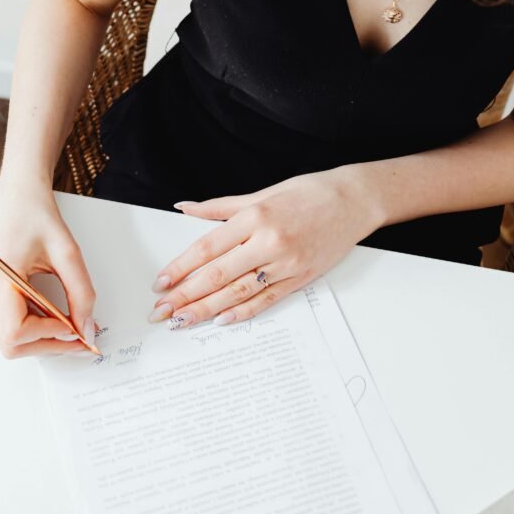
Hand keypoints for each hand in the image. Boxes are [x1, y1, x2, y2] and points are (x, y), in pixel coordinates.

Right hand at [0, 176, 98, 359]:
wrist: (20, 200)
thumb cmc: (38, 218)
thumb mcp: (68, 252)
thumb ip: (81, 292)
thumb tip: (87, 329)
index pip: (15, 331)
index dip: (47, 335)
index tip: (73, 326)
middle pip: (11, 344)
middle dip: (47, 345)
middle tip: (79, 337)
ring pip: (9, 340)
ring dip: (42, 340)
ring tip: (70, 327)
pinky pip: (10, 326)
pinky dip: (35, 329)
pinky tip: (55, 318)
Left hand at [147, 170, 383, 328]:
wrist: (354, 201)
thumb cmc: (309, 192)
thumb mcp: (262, 193)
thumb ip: (219, 207)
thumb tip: (184, 208)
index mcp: (255, 217)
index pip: (207, 248)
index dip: (180, 268)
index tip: (159, 283)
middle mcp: (268, 242)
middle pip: (216, 275)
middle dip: (184, 296)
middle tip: (159, 312)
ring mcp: (285, 264)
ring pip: (237, 293)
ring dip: (205, 310)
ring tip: (181, 321)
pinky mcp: (300, 279)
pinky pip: (265, 300)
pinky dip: (242, 313)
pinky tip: (220, 321)